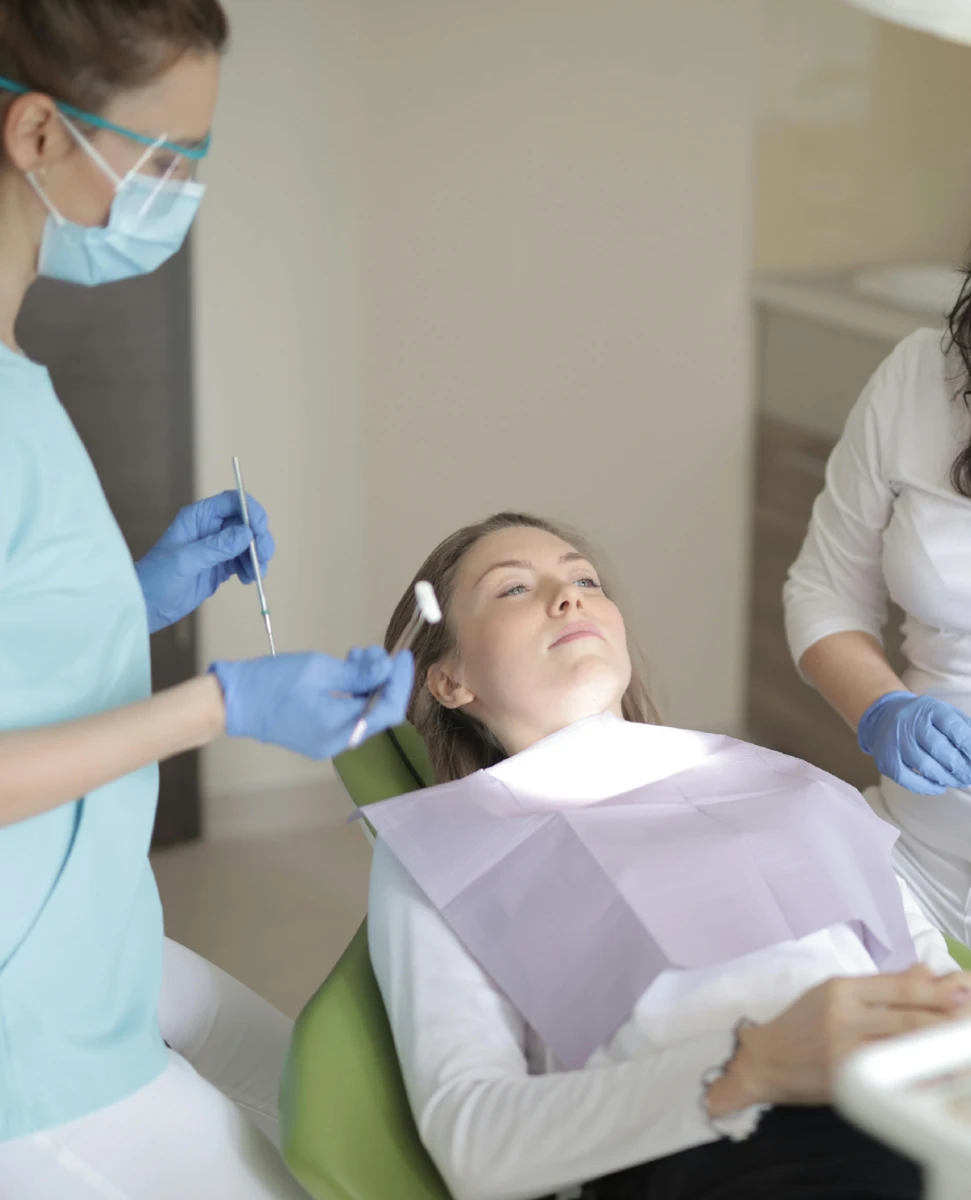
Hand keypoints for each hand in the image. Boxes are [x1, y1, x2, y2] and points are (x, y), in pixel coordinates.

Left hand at [135, 491, 274, 633]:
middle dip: (259, 538)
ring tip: (254, 575)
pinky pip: (243, 561)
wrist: (146, 607)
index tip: (260, 531)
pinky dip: (251, 568)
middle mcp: (210, 528)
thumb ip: (216, 547)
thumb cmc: (157, 579)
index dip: (251, 511)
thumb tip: (247, 533)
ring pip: (248, 543)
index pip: (232, 502)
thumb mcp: (186, 561)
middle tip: (263, 558)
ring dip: (257, 556)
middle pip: (246, 522)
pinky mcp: (220, 566)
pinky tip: (247, 580)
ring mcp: (216, 548)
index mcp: (198, 517)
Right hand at [209, 646, 414, 759]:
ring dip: (366, 682)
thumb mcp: (319, 669)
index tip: (403, 656)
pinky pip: (345, 714)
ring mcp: (327, 742)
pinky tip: (345, 670)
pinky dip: (351, 693)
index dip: (401, 681)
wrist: (233, 702)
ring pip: (362, 711)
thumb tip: (388, 669)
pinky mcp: (317, 736)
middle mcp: (338, 741)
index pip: (389, 709)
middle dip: (382, 678)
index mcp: (340, 727)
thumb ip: (358, 673)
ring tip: (355, 655)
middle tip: (372, 651)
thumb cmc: (272, 682)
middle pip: (377, 711)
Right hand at [709, 966, 969, 1114]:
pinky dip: (917, 1075)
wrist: (764, 1059)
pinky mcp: (844, 1078)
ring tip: (960, 1046)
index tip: (960, 993)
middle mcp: (842, 1015)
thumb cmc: (801, 1024)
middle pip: (906, 1017)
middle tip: (967, 1019)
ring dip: (937, 1047)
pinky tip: (936, 1073)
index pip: (896, 987)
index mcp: (840, 988)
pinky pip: (890, 1075)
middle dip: (944, 1020)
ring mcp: (844, 1048)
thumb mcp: (834, 994)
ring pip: (902, 1046)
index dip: (933, 992)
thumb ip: (881, 986)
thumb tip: (925, 972)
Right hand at [857, 691, 970, 793]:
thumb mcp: (944, 712)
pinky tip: (940, 786)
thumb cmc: (923, 720)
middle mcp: (908, 723)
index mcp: (928, 708)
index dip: (968, 745)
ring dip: (947, 778)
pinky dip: (928, 787)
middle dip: (959, 766)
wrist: (883, 718)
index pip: (952, 726)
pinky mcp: (887, 761)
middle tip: (969, 775)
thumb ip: (965, 729)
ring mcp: (895, 742)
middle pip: (938, 748)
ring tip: (959, 781)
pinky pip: (909, 779)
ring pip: (924, 766)